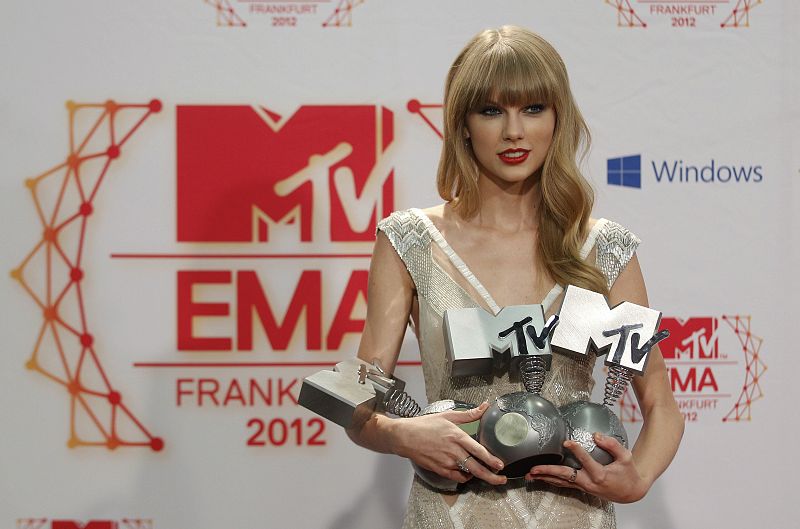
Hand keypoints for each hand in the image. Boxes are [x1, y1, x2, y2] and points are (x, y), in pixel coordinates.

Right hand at [391, 402, 506, 485]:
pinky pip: (456, 478)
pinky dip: (464, 477)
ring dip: (478, 476)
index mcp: (457, 436)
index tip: (500, 465)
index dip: (491, 459)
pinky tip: (468, 474)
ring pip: (467, 474)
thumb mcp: (448, 416)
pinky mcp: (439, 469)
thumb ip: (469, 414)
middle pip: (476, 468)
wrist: (404, 436)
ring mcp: (446, 462)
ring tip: (487, 476)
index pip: (478, 451)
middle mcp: (453, 451)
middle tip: (501, 479)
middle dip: (491, 476)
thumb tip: (484, 406)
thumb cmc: (424, 425)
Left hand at [526, 433, 649, 502]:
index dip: (576, 451)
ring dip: (545, 478)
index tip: (567, 442)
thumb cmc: (628, 473)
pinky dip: (552, 481)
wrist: (631, 492)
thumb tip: (596, 435)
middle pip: (566, 476)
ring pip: (562, 482)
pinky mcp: (582, 488)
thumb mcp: (626, 457)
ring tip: (530, 475)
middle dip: (548, 471)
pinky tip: (541, 478)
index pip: (585, 460)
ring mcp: (584, 487)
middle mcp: (589, 482)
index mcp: (600, 474)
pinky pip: (564, 484)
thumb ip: (612, 445)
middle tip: (534, 468)